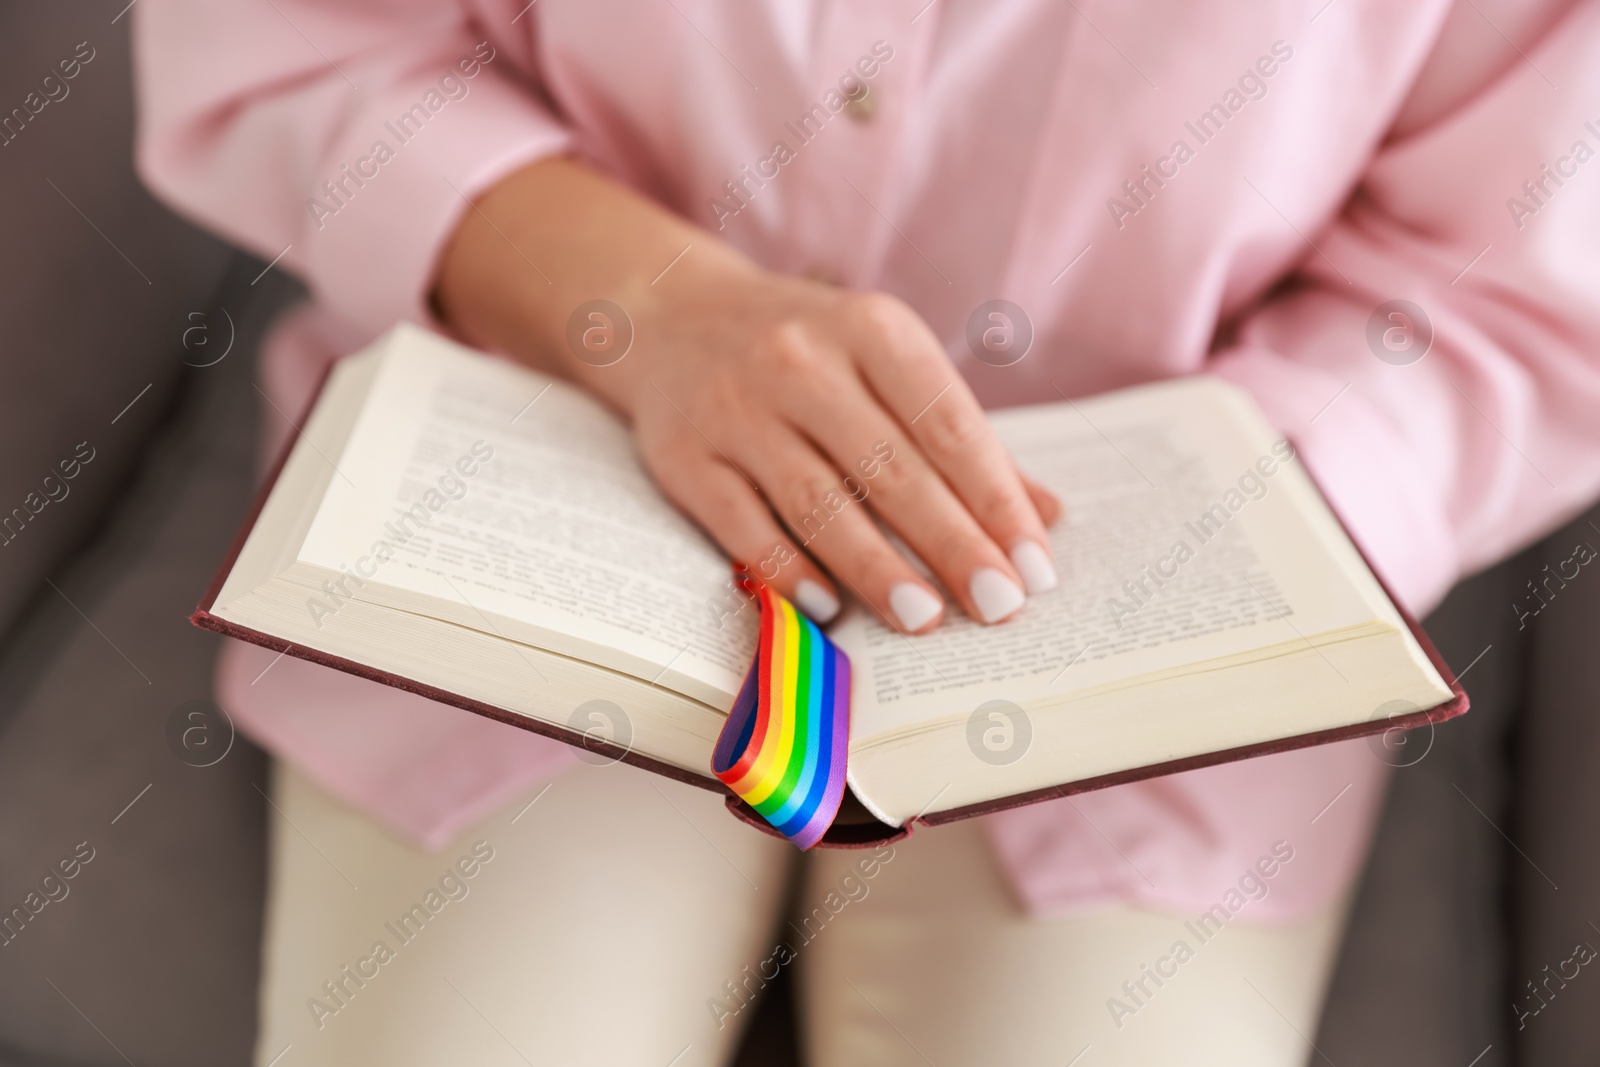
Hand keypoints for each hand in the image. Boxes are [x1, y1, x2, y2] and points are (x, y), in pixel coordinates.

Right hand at [435, 157, 1060, 631]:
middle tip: (999, 606)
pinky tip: (828, 607)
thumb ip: (960, 438)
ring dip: (875, 566)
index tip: (1035, 565)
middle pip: (889, 467)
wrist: (673, 314)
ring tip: (923, 619)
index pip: (947, 423)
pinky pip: (741, 523)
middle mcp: (801, 360)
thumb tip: (1047, 517)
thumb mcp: (885, 362)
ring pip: (817, 500)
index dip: (996, 499)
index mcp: (870, 329)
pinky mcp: (682, 454)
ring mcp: (736, 408)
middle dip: (951, 543)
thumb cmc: (808, 351)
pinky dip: (786, 568)